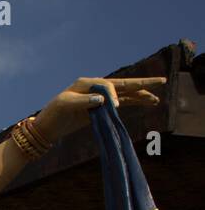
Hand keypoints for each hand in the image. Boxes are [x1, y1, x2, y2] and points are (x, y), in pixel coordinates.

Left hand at [35, 76, 164, 141]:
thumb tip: (104, 99)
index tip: (114, 107)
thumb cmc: (54, 114)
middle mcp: (95, 88)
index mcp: (86, 83)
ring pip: (124, 95)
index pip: (108, 85)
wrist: (47, 127)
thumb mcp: (66, 105)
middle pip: (123, 85)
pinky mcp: (100, 109)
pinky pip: (120, 104)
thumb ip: (85, 101)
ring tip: (155, 99)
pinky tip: (144, 103)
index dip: (114, 94)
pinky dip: (132, 103)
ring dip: (140, 96)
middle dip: (142, 84)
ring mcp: (99, 98)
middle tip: (161, 81)